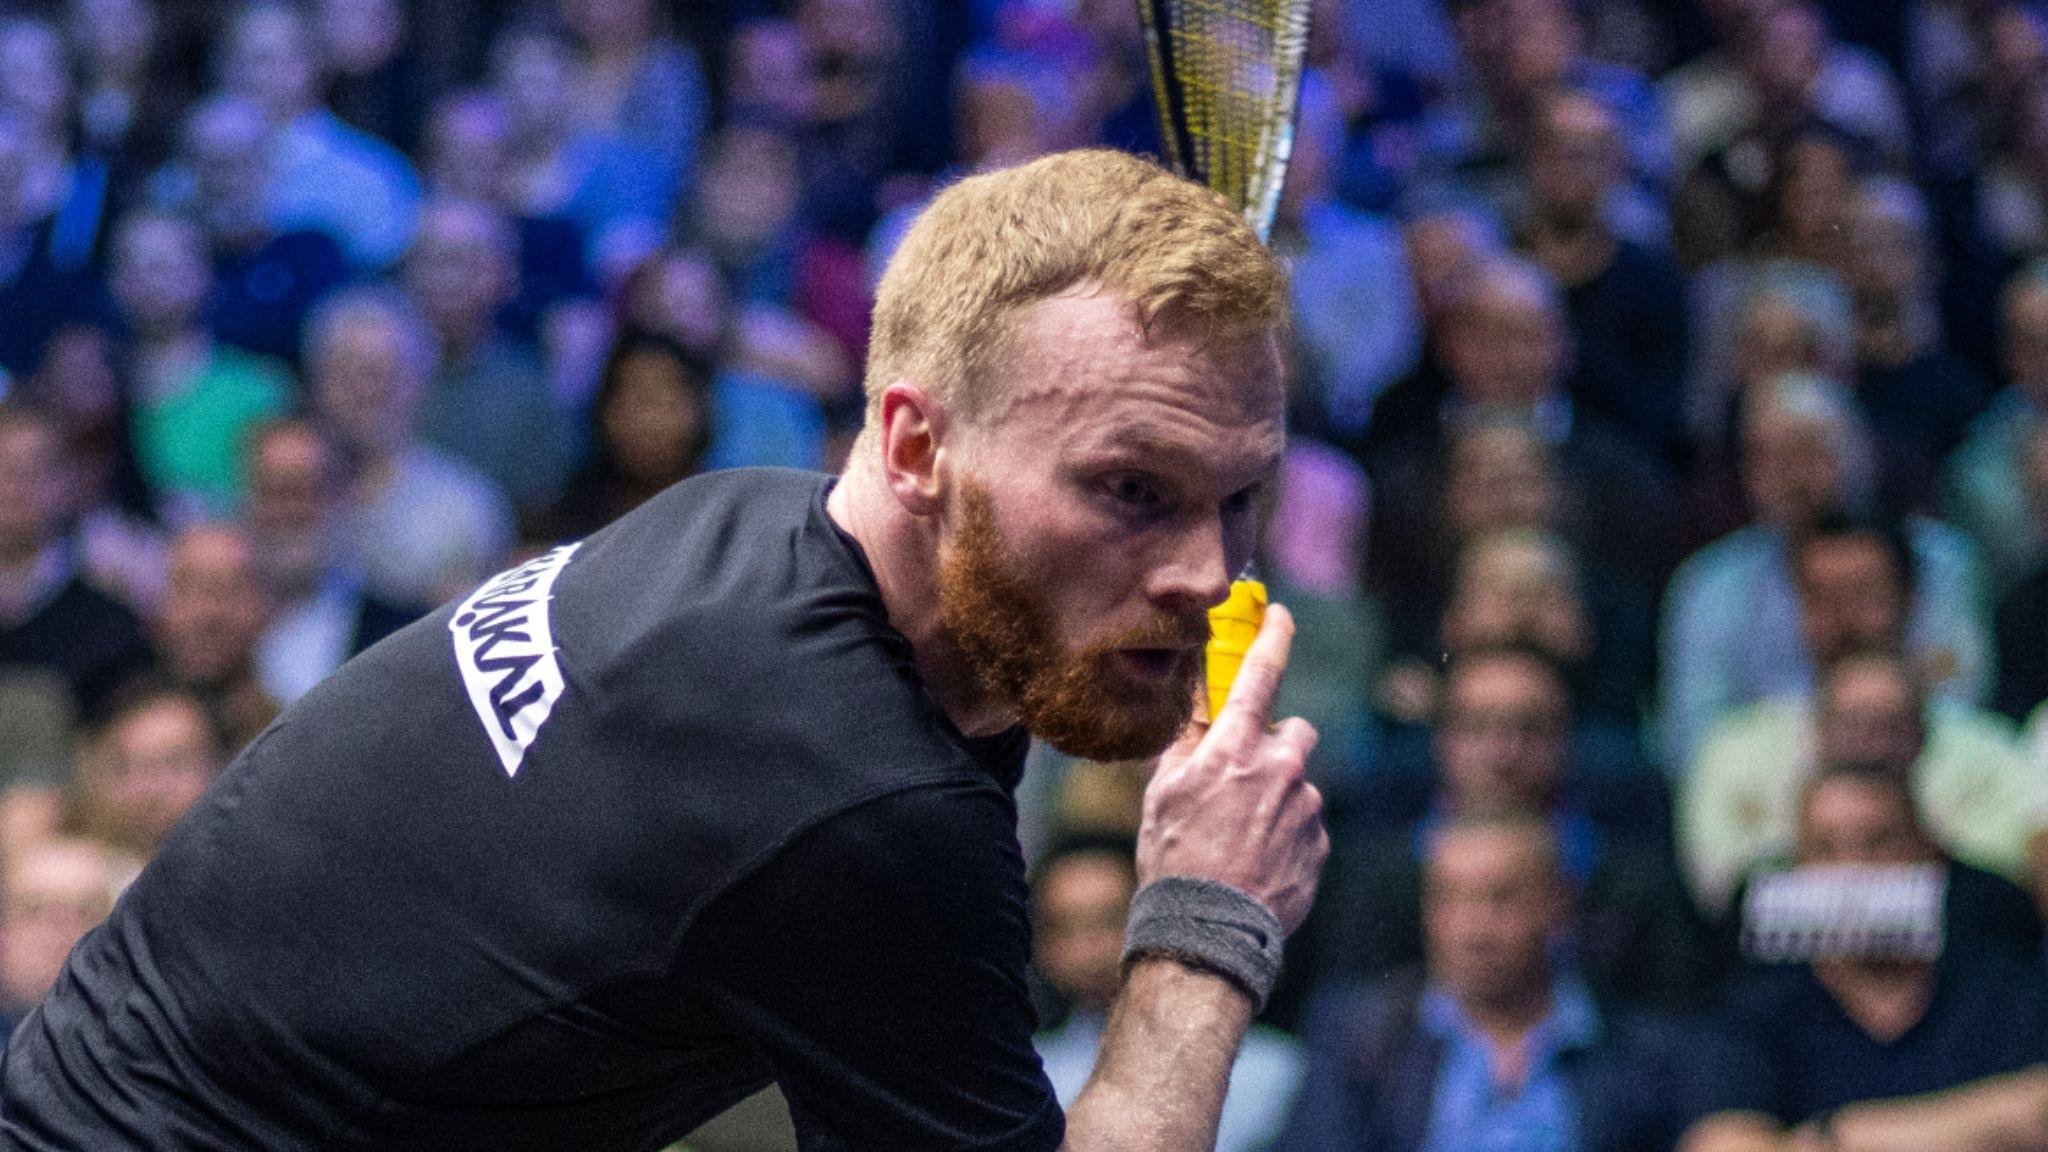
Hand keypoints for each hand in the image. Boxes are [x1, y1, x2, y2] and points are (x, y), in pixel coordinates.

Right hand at [1136, 603, 1327, 935]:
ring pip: (1300, 783)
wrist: (1208, 930)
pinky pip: (1307, 824)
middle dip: (1278, 744)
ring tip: (1245, 838)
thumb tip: (1197, 720)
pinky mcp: (1321, 844)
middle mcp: (1280, 769)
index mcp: (1235, 749)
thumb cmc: (1174, 858)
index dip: (1273, 636)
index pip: (1261, 674)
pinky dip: (1288, 835)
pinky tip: (1259, 862)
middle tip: (1250, 776)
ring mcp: (1306, 807)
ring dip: (1280, 798)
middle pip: (1296, 731)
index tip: (1281, 614)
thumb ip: (1186, 748)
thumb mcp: (1162, 793)